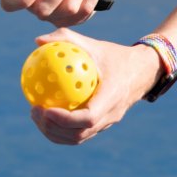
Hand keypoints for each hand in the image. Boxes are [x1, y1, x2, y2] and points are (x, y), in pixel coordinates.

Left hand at [30, 28, 163, 144]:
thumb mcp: (93, 44)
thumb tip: (38, 41)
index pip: (88, 118)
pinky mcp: (102, 125)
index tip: (45, 109)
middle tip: (34, 111)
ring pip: (78, 138)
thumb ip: (66, 39)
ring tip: (35, 115)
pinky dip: (60, 130)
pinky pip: (79, 133)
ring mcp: (107, 123)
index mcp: (112, 97)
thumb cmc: (114, 56)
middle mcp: (111, 115)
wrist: (142, 71)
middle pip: (79, 134)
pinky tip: (45, 114)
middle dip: (52, 128)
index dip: (65, 119)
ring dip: (54, 132)